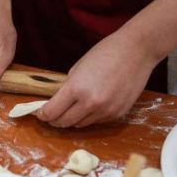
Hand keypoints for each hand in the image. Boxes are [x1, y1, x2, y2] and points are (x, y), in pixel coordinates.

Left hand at [36, 33, 158, 127]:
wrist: (136, 51)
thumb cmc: (105, 53)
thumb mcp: (78, 68)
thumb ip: (67, 88)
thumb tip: (57, 102)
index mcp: (76, 88)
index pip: (51, 112)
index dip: (43, 114)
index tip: (40, 113)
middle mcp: (90, 103)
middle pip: (63, 122)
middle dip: (54, 120)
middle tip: (52, 115)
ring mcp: (105, 111)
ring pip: (80, 125)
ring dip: (72, 119)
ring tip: (71, 110)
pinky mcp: (117, 114)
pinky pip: (97, 121)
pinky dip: (90, 117)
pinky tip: (91, 106)